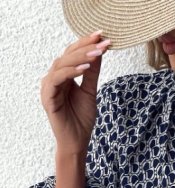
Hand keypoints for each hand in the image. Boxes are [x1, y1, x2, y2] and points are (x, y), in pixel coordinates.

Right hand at [40, 30, 111, 154]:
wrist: (77, 142)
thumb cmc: (82, 119)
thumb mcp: (90, 92)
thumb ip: (92, 73)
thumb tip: (99, 52)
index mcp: (64, 76)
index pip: (73, 54)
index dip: (86, 43)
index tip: (103, 36)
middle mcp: (54, 78)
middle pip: (67, 55)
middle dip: (86, 47)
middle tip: (102, 41)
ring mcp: (49, 87)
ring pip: (61, 64)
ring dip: (80, 57)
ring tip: (97, 53)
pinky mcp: (48, 97)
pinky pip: (57, 79)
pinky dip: (70, 72)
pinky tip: (84, 68)